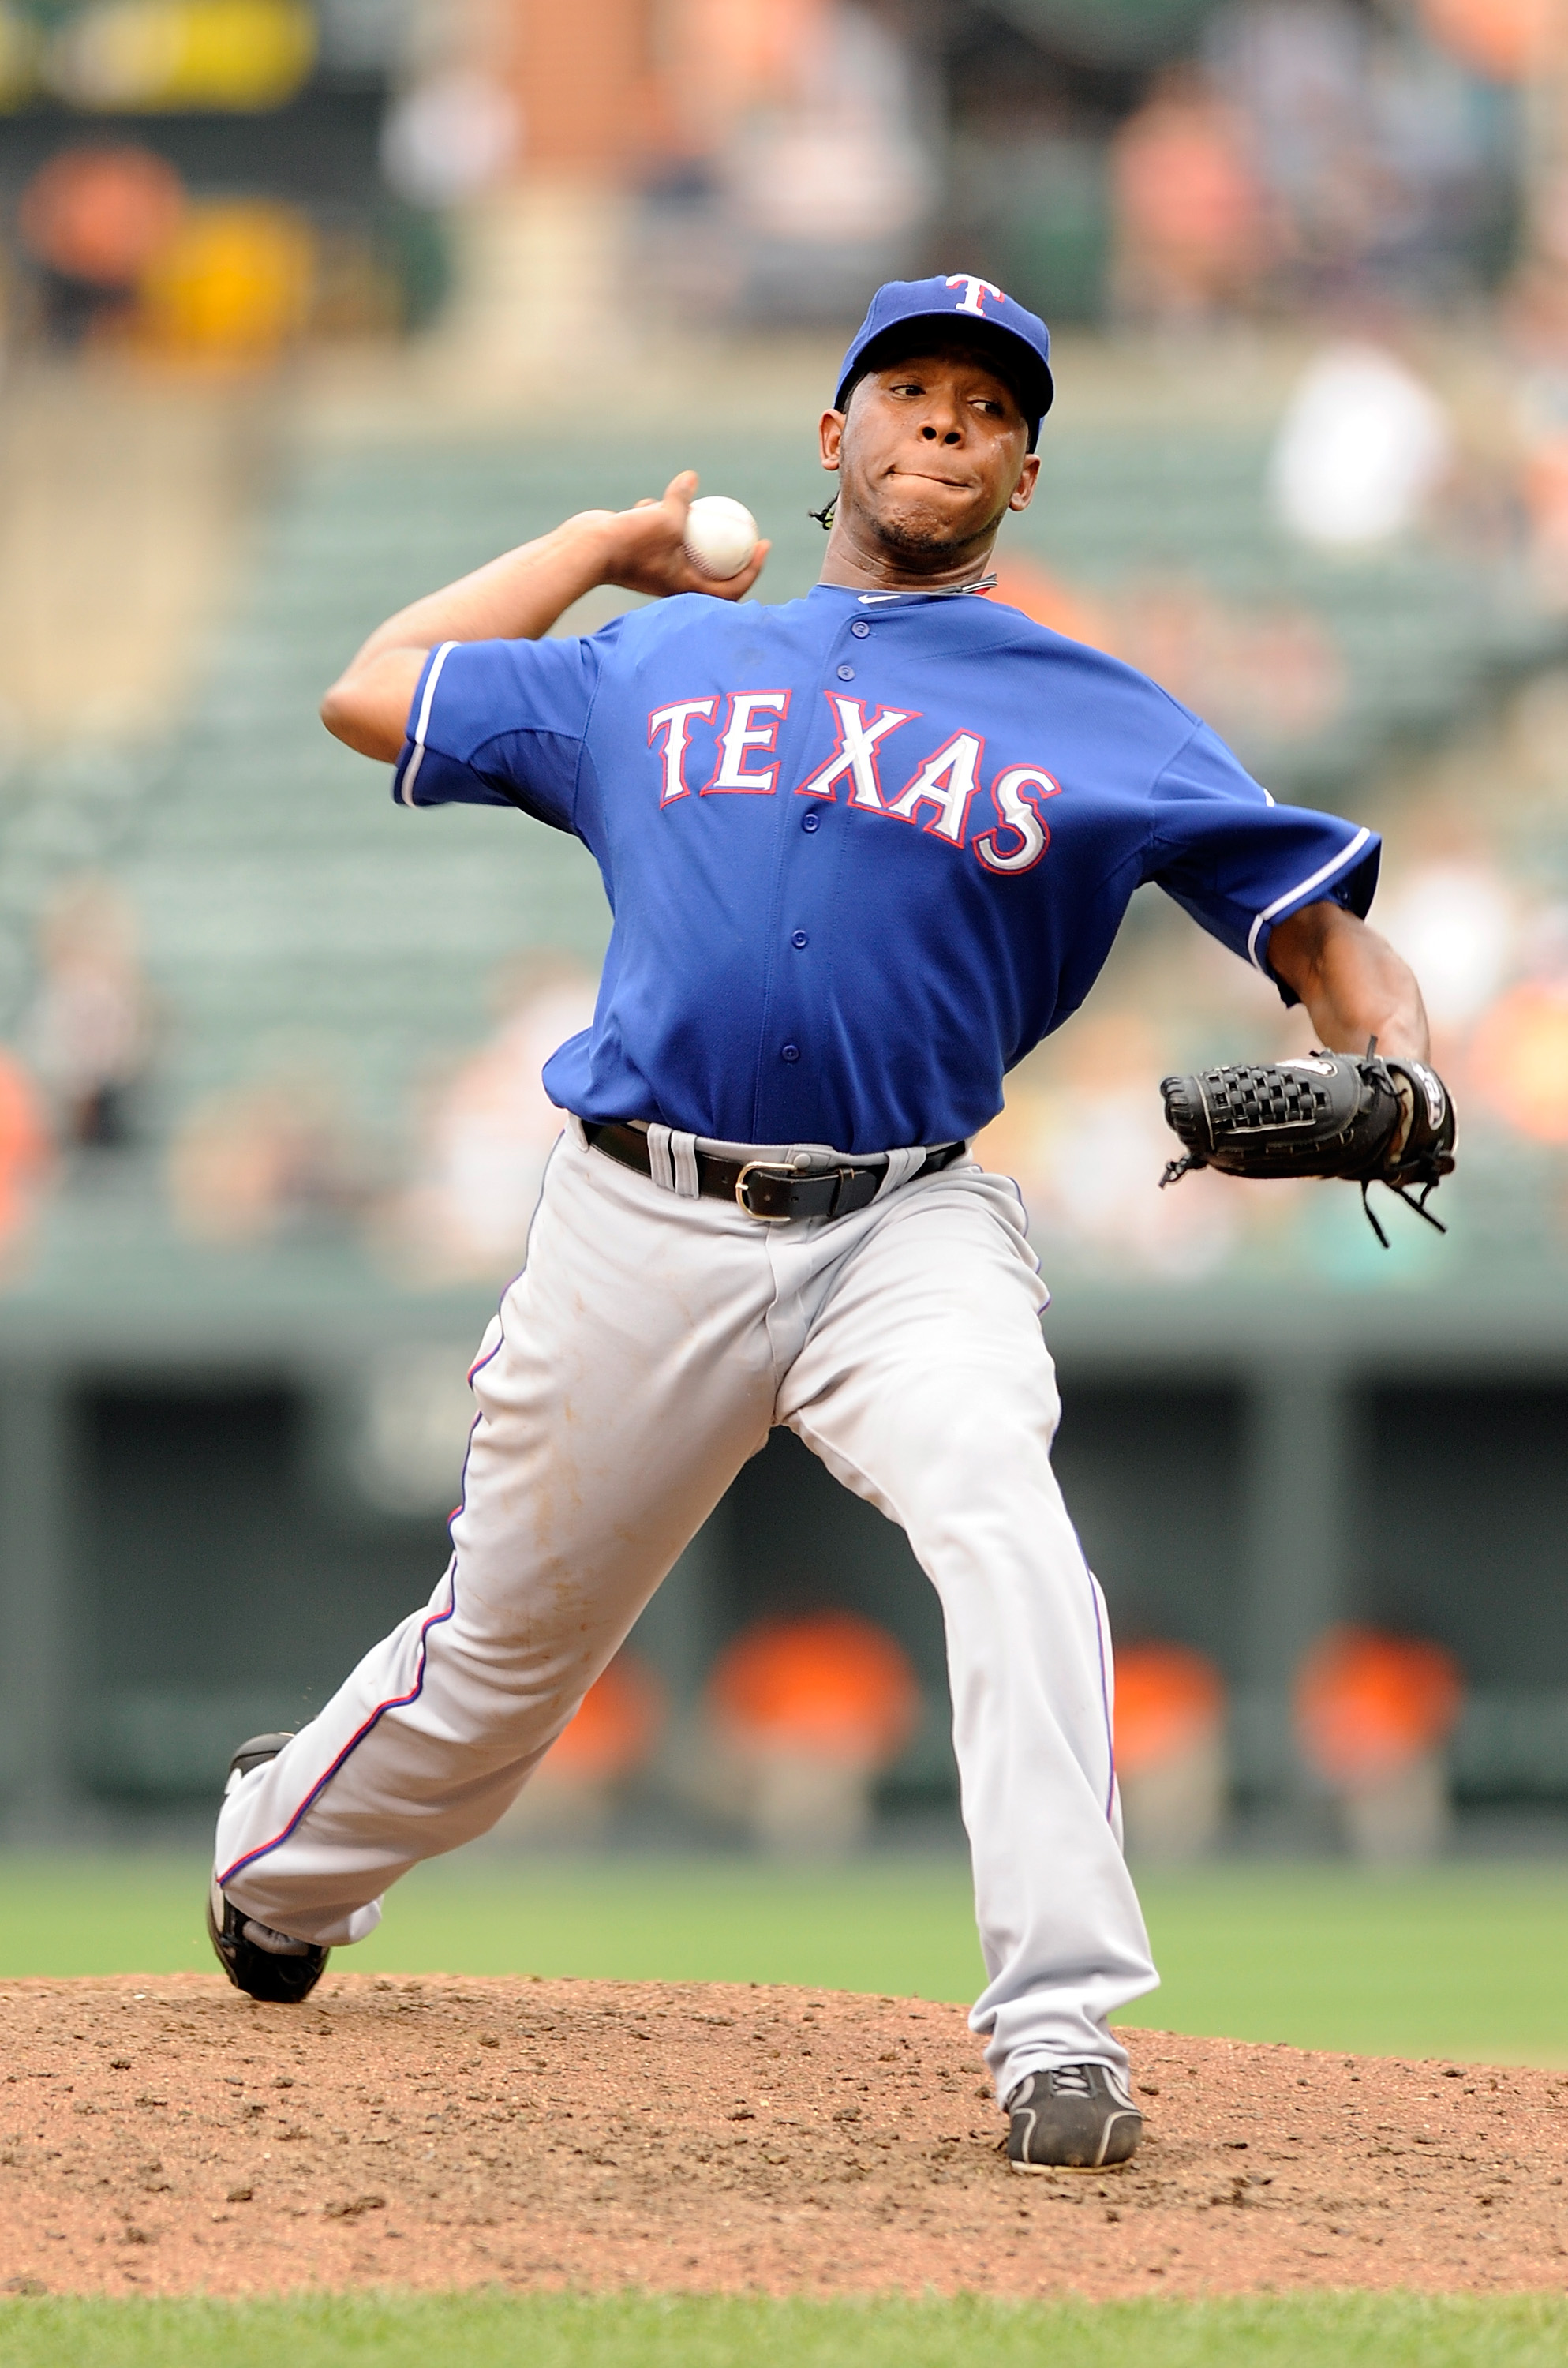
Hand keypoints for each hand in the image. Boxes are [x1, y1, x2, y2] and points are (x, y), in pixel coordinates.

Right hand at [579, 471, 770, 603]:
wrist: (586, 550)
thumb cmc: (630, 542)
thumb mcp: (666, 519)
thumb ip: (682, 500)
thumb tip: (692, 477)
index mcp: (686, 588)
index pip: (730, 588)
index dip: (753, 570)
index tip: (764, 545)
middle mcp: (672, 583)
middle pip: (711, 572)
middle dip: (730, 552)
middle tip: (745, 528)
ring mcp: (654, 569)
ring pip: (681, 550)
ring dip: (690, 531)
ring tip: (699, 508)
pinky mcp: (637, 554)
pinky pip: (657, 535)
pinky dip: (658, 518)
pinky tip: (653, 502)